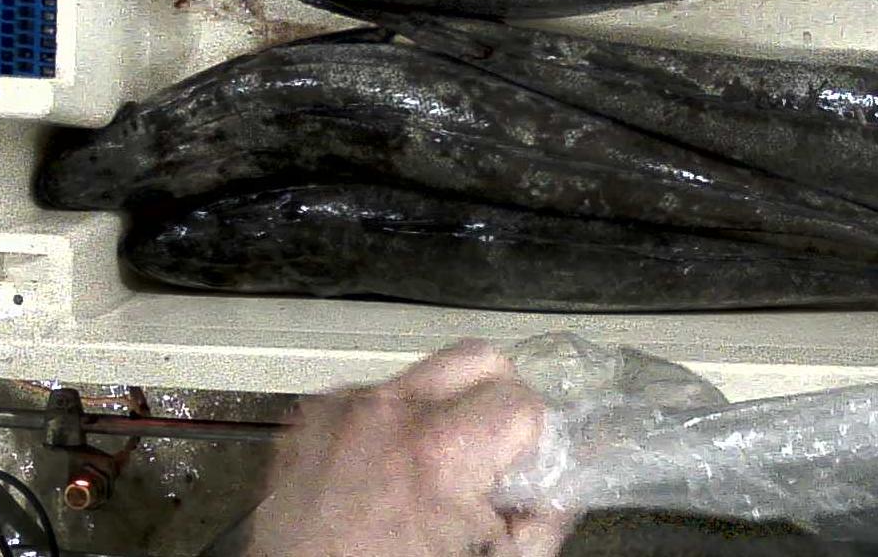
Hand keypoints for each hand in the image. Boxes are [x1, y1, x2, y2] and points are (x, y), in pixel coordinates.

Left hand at [217, 341, 569, 556]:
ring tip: (431, 469)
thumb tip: (565, 482)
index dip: (530, 441)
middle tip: (489, 453)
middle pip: (478, 357)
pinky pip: (373, 394)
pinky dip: (391, 424)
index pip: (523, 401)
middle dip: (495, 400)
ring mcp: (343, 410)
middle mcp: (386, 414)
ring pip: (425, 370)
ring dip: (441, 410)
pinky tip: (386, 471)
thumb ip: (541, 521)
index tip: (518, 469)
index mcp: (439, 452)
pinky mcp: (312, 416)